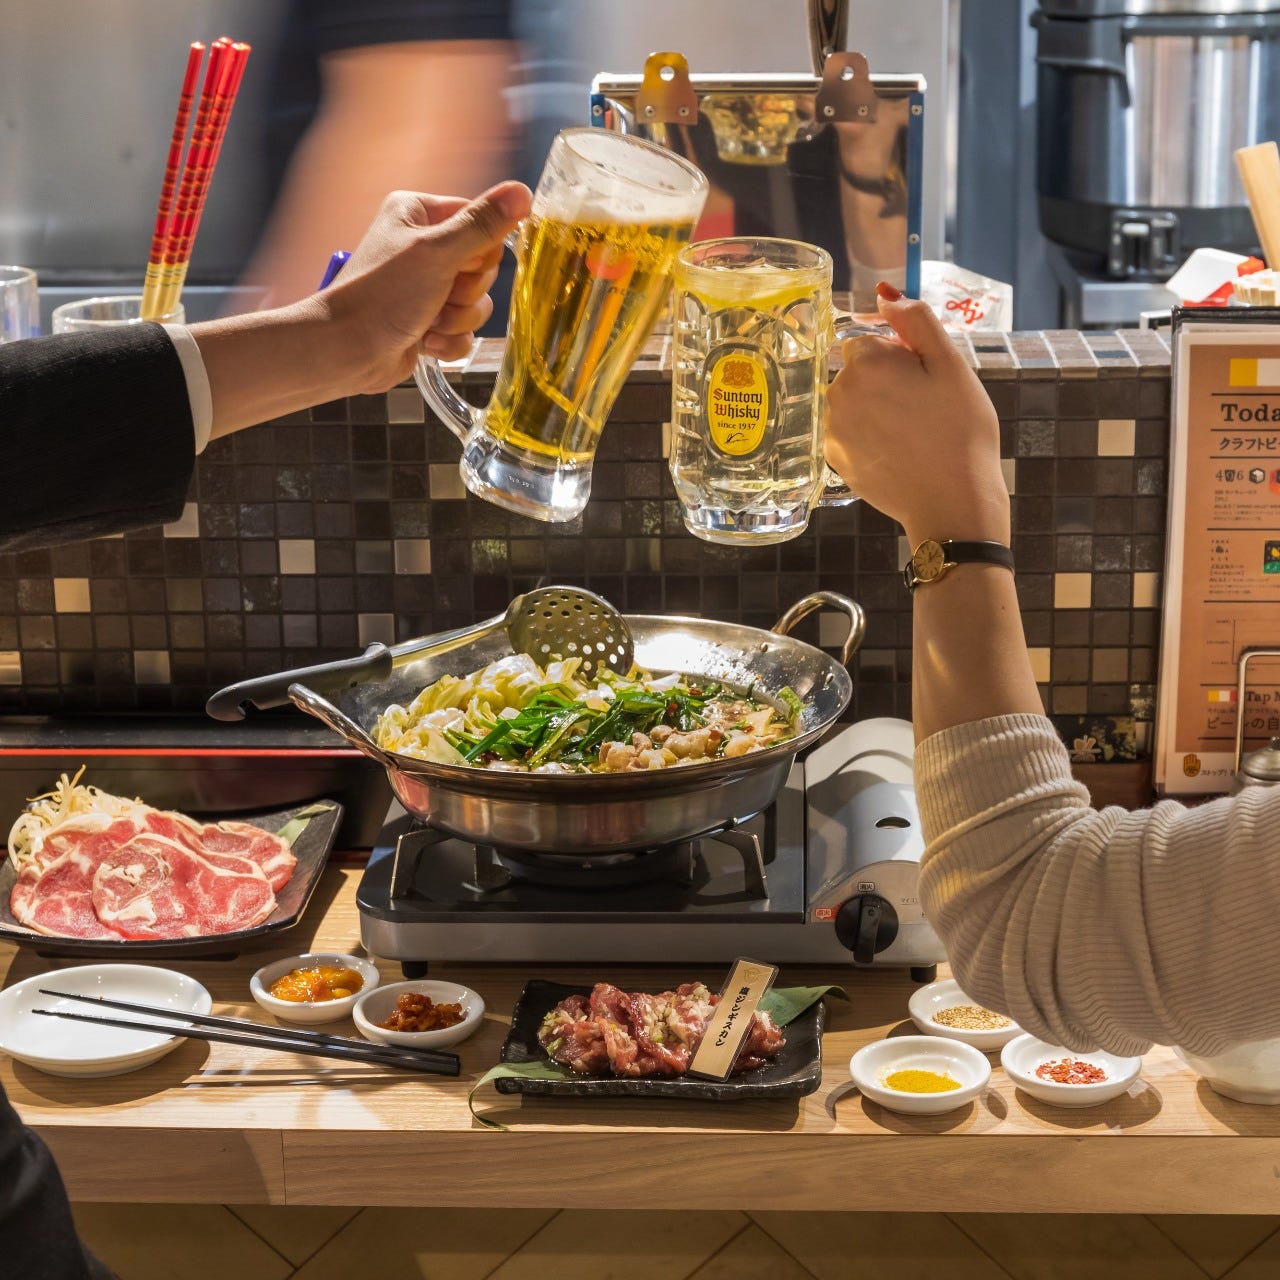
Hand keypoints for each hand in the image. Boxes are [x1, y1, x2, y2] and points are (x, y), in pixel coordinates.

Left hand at [312, 181, 532, 392]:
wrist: (348, 351)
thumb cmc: (381, 296)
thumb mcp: (437, 252)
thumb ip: (482, 225)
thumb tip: (521, 192)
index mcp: (420, 213)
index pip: (481, 223)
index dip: (480, 253)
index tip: (457, 265)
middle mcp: (424, 246)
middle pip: (483, 267)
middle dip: (465, 291)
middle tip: (437, 295)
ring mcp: (427, 286)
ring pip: (477, 302)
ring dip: (457, 319)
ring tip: (427, 321)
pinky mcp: (430, 320)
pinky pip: (465, 330)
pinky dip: (449, 340)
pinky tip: (425, 340)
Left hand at [824, 283, 1010, 547]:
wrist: (952, 501)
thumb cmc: (961, 431)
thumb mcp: (951, 365)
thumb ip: (916, 321)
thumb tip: (884, 293)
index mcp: (867, 363)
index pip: (869, 339)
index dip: (898, 354)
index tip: (923, 378)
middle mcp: (839, 393)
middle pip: (858, 370)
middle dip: (884, 380)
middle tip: (923, 407)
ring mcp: (834, 429)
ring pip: (852, 402)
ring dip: (875, 408)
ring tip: (912, 432)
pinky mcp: (834, 459)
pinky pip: (848, 432)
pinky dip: (867, 436)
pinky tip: (897, 451)